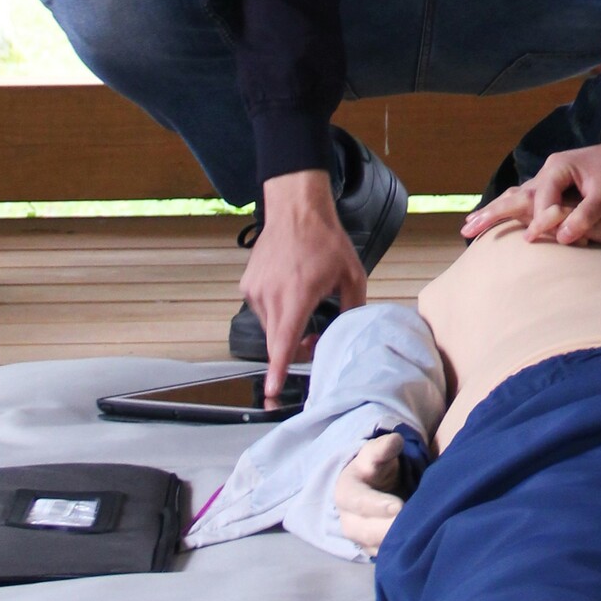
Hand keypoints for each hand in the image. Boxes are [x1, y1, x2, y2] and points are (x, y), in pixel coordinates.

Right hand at [242, 168, 366, 400]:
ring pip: (270, 327)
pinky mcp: (247, 286)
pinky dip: (276, 310)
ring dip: (286, 326)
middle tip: (315, 339)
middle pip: (278, 341)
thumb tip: (349, 335)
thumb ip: (353, 309)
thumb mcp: (352, 275)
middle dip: (294, 349)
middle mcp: (271, 296)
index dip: (278, 370)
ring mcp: (255, 291)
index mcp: (298, 295)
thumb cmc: (325, 240)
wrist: (296, 210)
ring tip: (304, 299)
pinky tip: (290, 288)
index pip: (285, 341)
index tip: (271, 390)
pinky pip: (262, 311)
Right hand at [335, 432, 407, 556]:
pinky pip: (383, 556)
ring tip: (416, 537)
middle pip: (364, 530)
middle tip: (412, 526)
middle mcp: (348, 519)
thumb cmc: (377, 466)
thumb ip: (384, 447)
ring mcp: (359, 537)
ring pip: (374, 547)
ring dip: (394, 544)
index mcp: (346, 492)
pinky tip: (416, 547)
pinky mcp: (372, 548)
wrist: (376, 485)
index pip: (358, 501)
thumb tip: (395, 441)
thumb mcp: (378, 452)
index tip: (399, 506)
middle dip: (387, 530)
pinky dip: (398, 554)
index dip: (377, 505)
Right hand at [459, 130, 600, 248]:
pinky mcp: (558, 184)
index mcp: (558, 168)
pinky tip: (501, 216)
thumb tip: (561, 237)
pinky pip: (529, 198)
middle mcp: (549, 170)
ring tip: (471, 226)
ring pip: (518, 196)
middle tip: (467, 230)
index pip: (540, 199)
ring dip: (496, 212)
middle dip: (492, 213)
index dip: (538, 220)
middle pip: (515, 195)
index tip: (532, 239)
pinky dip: (512, 208)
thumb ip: (584, 215)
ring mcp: (551, 177)